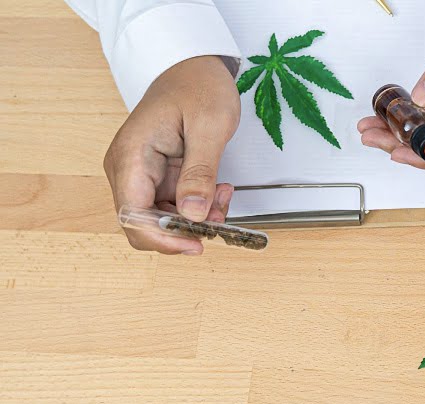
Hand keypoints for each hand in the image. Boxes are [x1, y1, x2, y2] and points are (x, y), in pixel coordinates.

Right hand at [104, 56, 240, 254]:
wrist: (194, 66)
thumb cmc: (197, 84)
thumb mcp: (209, 126)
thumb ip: (200, 172)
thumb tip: (193, 212)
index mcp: (131, 156)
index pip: (133, 216)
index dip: (162, 239)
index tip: (195, 244)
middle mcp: (128, 169)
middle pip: (146, 223)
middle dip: (185, 230)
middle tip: (219, 220)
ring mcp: (142, 174)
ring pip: (163, 219)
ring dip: (197, 219)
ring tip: (224, 198)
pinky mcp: (158, 176)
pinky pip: (175, 205)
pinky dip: (199, 207)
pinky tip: (218, 191)